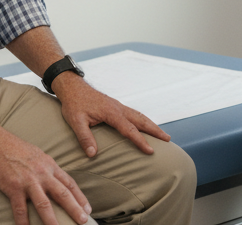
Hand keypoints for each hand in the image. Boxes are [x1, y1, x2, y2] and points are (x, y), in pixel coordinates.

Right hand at [0, 131, 91, 224]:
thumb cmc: (12, 147)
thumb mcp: (36, 154)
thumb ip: (45, 167)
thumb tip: (53, 177)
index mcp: (49, 165)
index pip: (69, 183)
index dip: (79, 197)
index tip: (87, 208)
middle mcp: (42, 173)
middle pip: (62, 194)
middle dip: (75, 209)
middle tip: (84, 221)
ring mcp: (28, 181)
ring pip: (44, 204)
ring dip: (52, 220)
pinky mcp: (13, 187)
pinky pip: (20, 209)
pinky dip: (23, 222)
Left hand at [52, 73, 169, 157]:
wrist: (73, 87)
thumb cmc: (74, 104)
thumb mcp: (75, 121)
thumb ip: (84, 137)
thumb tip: (92, 154)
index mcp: (111, 112)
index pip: (129, 129)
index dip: (140, 141)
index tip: (150, 150)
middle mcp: (118, 108)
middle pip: (141, 119)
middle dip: (155, 130)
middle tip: (168, 139)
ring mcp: (118, 106)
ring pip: (139, 115)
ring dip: (152, 125)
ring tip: (163, 134)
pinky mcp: (116, 106)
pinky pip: (134, 114)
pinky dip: (144, 120)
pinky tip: (145, 126)